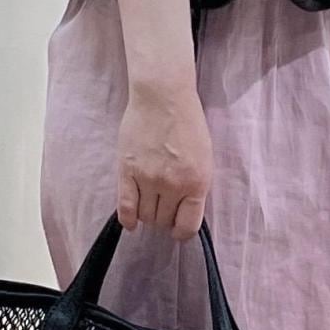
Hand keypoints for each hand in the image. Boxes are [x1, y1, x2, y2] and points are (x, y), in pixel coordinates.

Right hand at [116, 79, 212, 240]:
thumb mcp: (203, 157)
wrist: (163, 97)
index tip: (177, 230)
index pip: (188, 225)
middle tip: (162, 208)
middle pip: (164, 220)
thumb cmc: (188, 122)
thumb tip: (185, 210)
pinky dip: (127, 218)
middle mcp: (172, 185)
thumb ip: (195, 185)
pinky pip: (125, 206)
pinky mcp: (127, 171)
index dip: (181, 232)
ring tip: (148, 204)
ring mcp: (148, 179)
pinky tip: (130, 222)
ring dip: (147, 215)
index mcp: (197, 182)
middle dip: (164, 219)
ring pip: (145, 216)